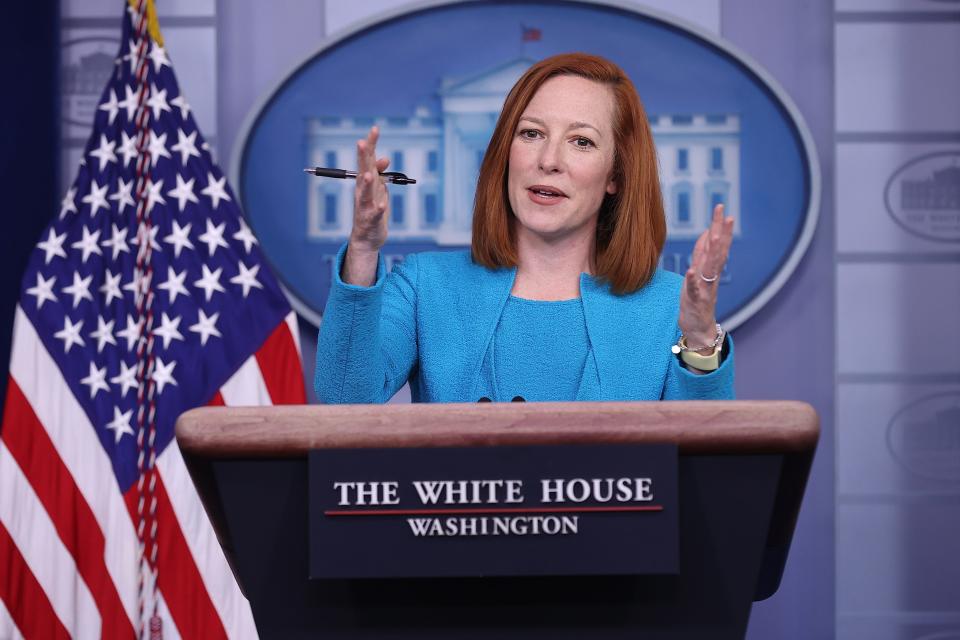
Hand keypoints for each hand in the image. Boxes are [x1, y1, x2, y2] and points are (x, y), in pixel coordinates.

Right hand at [349, 126, 390, 252]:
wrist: (366, 237)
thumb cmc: (372, 210)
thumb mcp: (378, 189)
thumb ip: (380, 173)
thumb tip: (384, 158)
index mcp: (365, 182)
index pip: (367, 159)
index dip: (371, 145)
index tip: (374, 129)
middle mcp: (363, 191)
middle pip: (363, 171)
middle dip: (363, 158)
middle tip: (361, 142)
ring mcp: (366, 206)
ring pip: (366, 193)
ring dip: (367, 183)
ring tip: (368, 174)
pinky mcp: (371, 220)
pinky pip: (375, 214)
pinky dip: (378, 209)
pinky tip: (382, 205)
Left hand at [679, 204, 733, 351]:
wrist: (698, 328)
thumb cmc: (697, 299)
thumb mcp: (698, 272)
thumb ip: (702, 253)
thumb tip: (706, 232)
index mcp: (710, 269)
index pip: (717, 244)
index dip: (719, 227)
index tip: (722, 208)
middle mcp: (710, 276)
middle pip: (718, 252)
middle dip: (721, 233)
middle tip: (726, 215)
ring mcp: (704, 288)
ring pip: (710, 267)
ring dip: (713, 252)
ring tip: (714, 236)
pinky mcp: (695, 301)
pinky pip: (694, 289)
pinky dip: (693, 280)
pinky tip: (691, 270)